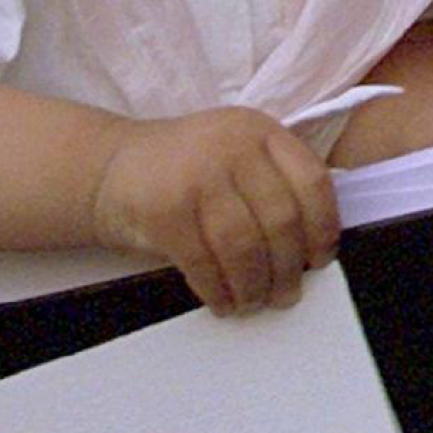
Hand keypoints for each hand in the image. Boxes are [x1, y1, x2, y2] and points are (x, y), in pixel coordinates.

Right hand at [90, 108, 339, 312]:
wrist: (109, 167)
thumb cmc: (186, 171)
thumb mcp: (236, 155)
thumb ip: (274, 183)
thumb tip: (312, 249)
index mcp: (259, 130)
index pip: (312, 181)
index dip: (324, 228)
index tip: (320, 259)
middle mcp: (232, 145)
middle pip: (281, 220)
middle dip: (288, 269)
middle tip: (286, 294)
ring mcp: (197, 175)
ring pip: (245, 247)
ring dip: (255, 286)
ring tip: (255, 302)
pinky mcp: (165, 210)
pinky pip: (204, 264)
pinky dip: (219, 292)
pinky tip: (224, 302)